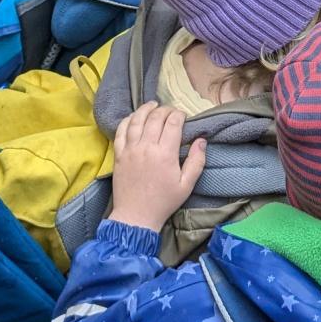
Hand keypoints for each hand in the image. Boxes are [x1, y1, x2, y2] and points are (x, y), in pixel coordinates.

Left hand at [108, 104, 205, 232]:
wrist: (136, 216)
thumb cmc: (164, 202)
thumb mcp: (187, 185)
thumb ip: (197, 161)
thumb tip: (201, 140)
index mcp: (165, 154)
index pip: (172, 123)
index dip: (179, 114)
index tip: (183, 116)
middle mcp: (146, 147)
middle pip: (155, 118)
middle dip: (165, 110)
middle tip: (171, 111)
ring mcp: (130, 150)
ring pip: (137, 120)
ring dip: (146, 109)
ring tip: (153, 105)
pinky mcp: (119, 155)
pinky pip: (121, 131)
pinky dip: (127, 120)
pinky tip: (133, 117)